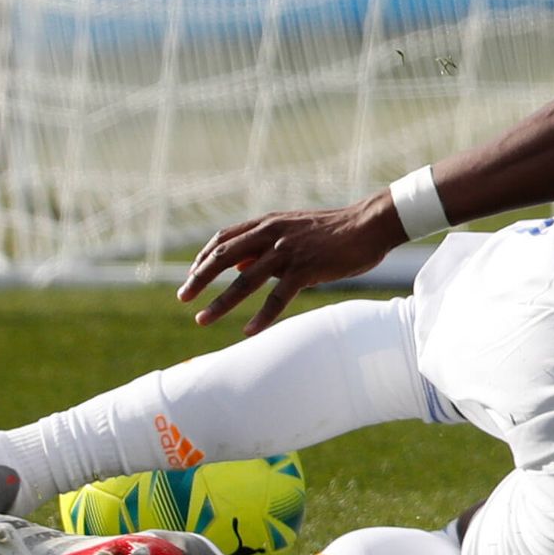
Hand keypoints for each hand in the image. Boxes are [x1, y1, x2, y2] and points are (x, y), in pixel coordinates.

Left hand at [179, 195, 402, 333]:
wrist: (370, 223)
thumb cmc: (335, 229)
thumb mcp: (294, 229)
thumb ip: (265, 246)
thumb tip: (237, 266)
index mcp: (268, 223)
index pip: (223, 239)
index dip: (202, 259)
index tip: (191, 278)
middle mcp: (273, 234)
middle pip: (223, 257)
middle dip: (198, 279)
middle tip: (183, 298)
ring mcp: (288, 251)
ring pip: (245, 281)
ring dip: (220, 303)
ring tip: (202, 320)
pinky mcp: (306, 268)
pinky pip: (278, 297)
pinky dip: (262, 316)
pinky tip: (250, 331)